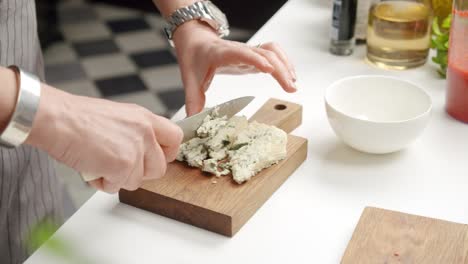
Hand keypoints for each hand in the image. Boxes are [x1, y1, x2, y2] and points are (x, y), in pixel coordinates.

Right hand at [26, 85, 182, 193]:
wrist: (57, 119)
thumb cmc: (78, 118)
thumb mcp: (118, 117)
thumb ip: (135, 132)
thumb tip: (141, 152)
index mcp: (145, 118)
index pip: (175, 138)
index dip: (166, 153)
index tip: (153, 158)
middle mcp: (145, 132)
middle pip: (159, 168)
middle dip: (139, 173)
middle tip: (119, 166)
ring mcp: (136, 149)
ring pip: (137, 181)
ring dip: (118, 179)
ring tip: (99, 163)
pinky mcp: (123, 165)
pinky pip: (117, 187)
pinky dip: (102, 183)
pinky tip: (91, 167)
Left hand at [173, 20, 296, 115]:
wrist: (197, 42)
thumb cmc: (195, 58)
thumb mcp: (190, 79)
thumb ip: (193, 100)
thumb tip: (193, 119)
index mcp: (221, 53)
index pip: (241, 54)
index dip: (255, 60)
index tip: (269, 69)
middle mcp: (239, 49)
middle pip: (264, 52)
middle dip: (280, 69)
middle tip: (290, 88)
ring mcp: (248, 51)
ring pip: (272, 51)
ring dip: (285, 65)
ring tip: (292, 84)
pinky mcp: (254, 54)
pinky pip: (274, 53)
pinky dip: (284, 62)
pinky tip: (289, 76)